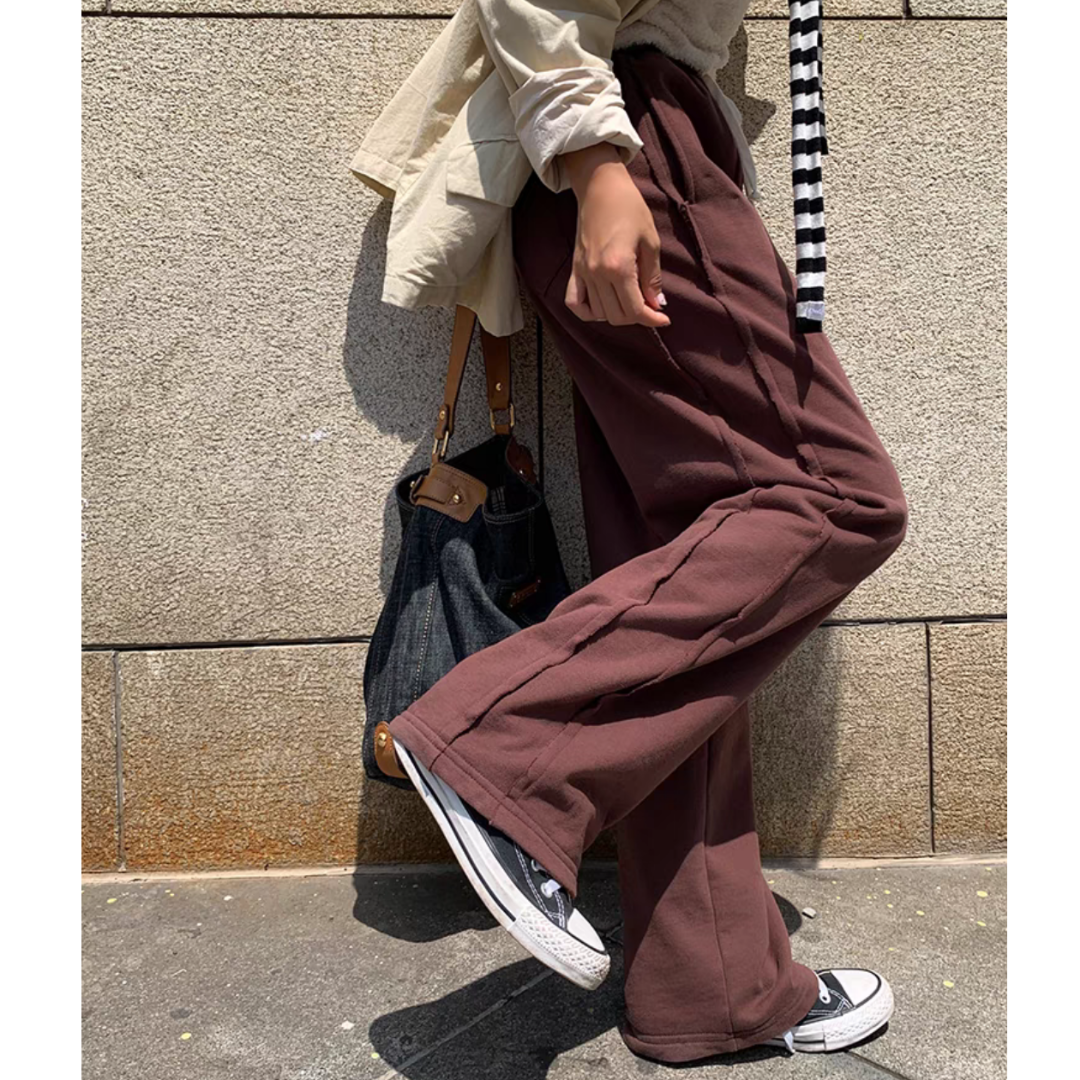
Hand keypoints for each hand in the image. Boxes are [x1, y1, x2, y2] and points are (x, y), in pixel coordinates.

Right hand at [558, 144, 669, 327]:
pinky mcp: (574, 269)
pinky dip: (588, 312)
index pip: (635, 309)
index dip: (652, 319)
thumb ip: (653, 277)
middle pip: (617, 316)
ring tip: (629, 300)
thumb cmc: (629, 208)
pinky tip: (602, 306)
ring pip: (599, 314)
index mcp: (619, 266)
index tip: (664, 320)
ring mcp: (582, 273)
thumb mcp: (650, 241)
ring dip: (617, 313)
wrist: (600, 186)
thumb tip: (657, 304)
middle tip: (649, 306)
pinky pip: (574, 303)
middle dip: (636, 317)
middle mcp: (597, 274)